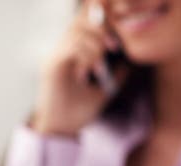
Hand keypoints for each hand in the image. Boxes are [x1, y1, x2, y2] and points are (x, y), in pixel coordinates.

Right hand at [31, 0, 127, 135]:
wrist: (62, 131)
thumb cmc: (78, 112)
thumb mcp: (104, 91)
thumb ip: (115, 76)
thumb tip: (128, 63)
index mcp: (73, 52)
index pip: (86, 22)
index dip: (104, 25)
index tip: (117, 44)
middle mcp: (62, 49)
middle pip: (81, 19)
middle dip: (101, 29)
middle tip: (113, 47)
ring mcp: (56, 55)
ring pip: (76, 31)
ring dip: (94, 43)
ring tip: (101, 64)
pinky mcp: (51, 65)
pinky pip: (69, 47)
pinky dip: (85, 53)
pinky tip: (92, 67)